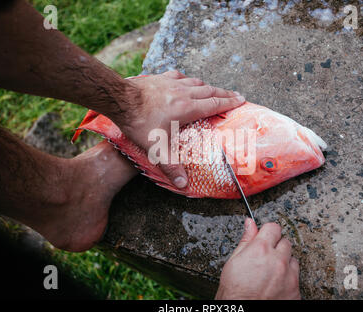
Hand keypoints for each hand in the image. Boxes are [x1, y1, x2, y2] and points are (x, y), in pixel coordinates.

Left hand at [112, 70, 244, 188]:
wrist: (120, 99)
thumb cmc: (139, 122)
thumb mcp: (156, 148)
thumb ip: (171, 166)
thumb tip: (183, 184)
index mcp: (187, 108)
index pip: (215, 103)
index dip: (230, 102)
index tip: (242, 99)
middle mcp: (183, 92)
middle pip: (210, 91)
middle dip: (224, 93)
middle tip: (235, 94)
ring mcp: (171, 83)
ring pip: (196, 82)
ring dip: (208, 86)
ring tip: (214, 90)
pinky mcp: (160, 78)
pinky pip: (179, 76)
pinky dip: (187, 79)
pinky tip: (186, 80)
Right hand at [215, 219, 300, 299]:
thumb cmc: (235, 291)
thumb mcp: (234, 261)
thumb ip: (246, 240)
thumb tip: (250, 224)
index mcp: (261, 249)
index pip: (273, 228)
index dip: (267, 233)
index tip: (265, 238)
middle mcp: (278, 260)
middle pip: (285, 242)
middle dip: (276, 248)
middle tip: (265, 259)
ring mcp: (289, 276)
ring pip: (293, 260)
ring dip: (284, 263)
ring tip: (270, 273)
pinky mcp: (295, 290)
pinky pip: (296, 278)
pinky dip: (288, 279)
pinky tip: (276, 285)